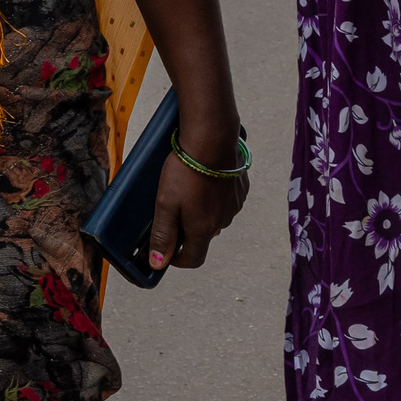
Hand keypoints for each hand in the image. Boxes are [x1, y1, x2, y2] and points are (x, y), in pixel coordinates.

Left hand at [148, 118, 249, 271]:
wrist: (213, 137)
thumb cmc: (186, 170)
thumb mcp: (166, 203)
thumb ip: (163, 235)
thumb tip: (158, 263)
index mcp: (203, 229)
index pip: (193, 259)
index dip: (178, 259)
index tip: (167, 250)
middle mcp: (223, 221)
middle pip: (203, 236)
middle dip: (188, 230)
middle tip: (173, 208)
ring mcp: (234, 205)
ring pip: (215, 217)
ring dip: (202, 211)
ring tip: (189, 189)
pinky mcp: (241, 188)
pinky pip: (226, 200)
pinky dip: (215, 196)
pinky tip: (205, 179)